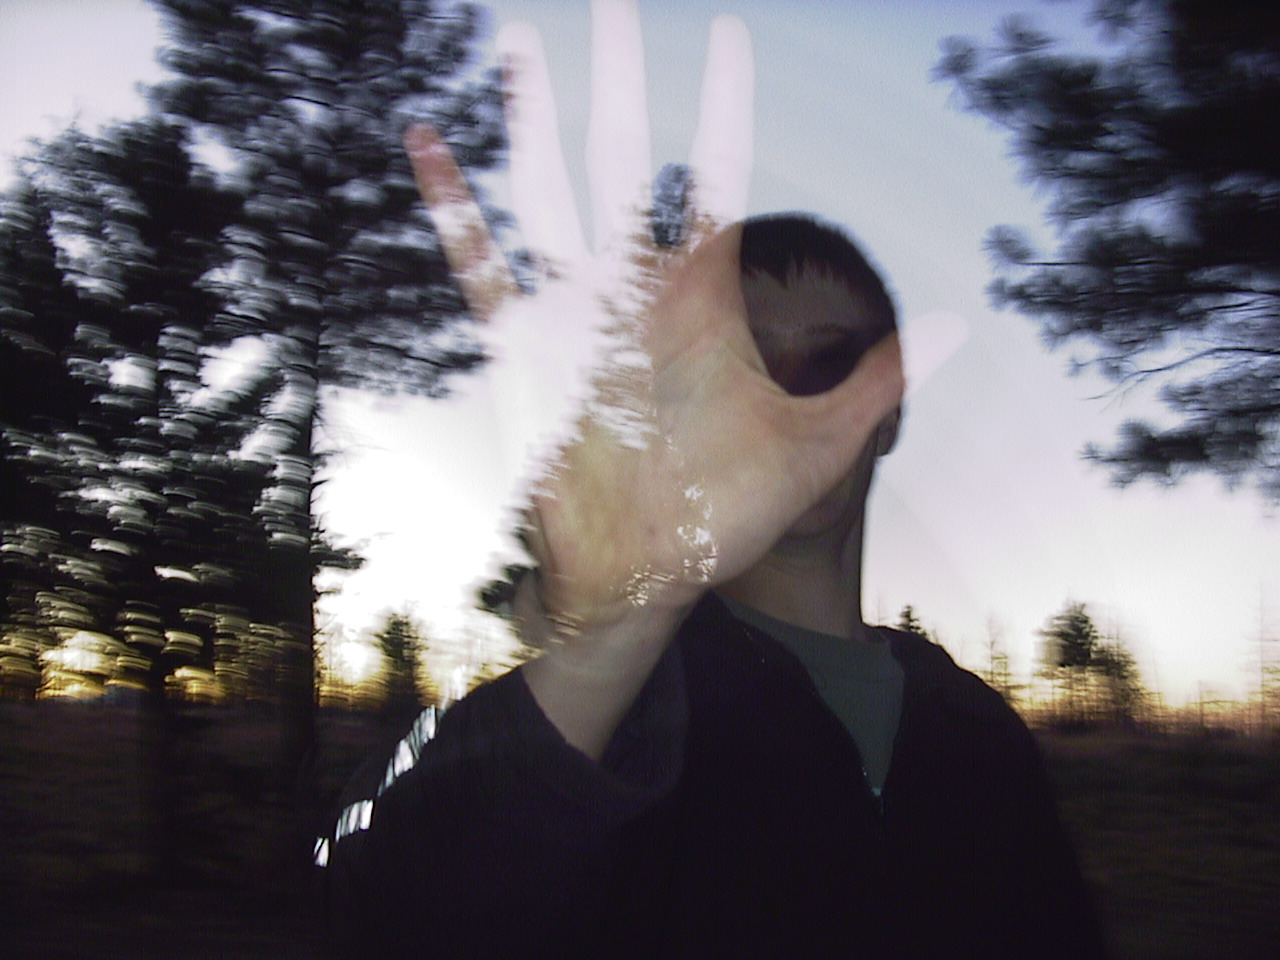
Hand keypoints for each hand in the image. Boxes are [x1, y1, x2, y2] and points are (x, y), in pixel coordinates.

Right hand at [406, 1, 902, 636]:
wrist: (648, 573)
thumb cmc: (732, 512)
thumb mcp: (819, 444)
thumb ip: (877, 378)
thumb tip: (955, 321)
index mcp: (703, 300)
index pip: (716, 178)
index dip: (725, 107)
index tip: (730, 37)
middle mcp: (634, 291)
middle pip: (620, 159)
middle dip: (616, 79)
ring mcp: (572, 317)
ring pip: (546, 193)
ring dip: (531, 118)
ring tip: (519, 38)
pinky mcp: (521, 352)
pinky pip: (478, 266)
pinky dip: (450, 207)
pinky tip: (427, 138)